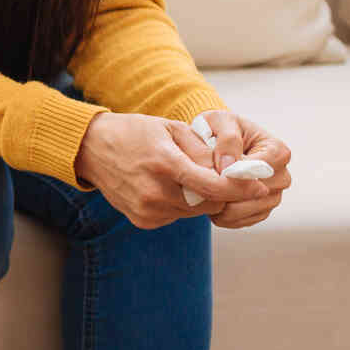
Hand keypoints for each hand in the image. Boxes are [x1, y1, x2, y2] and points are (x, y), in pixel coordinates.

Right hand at [73, 111, 267, 229]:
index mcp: (164, 164)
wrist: (91, 149)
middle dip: (220, 191)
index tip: (259, 186)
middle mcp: (155, 192)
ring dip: (199, 198)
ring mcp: (147, 210)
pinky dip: (180, 204)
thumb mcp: (171, 129)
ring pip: (194, 212)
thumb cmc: (134, 133)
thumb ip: (204, 150)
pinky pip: (176, 216)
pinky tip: (165, 187)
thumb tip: (232, 171)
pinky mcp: (143, 220)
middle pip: (208, 202)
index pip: (213, 186)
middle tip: (219, 176)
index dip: (240, 188)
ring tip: (183, 176)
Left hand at [191, 110, 293, 229]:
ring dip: (226, 206)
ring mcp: (274, 195)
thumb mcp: (219, 122)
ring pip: (251, 209)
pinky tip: (210, 205)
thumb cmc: (218, 128)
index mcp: (277, 150)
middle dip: (229, 191)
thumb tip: (230, 165)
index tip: (213, 171)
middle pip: (258, 192)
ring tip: (204, 194)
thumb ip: (228, 139)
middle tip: (203, 186)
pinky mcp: (261, 210)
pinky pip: (245, 221)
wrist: (213, 142)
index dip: (235, 172)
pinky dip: (226, 217)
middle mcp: (282, 175)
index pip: (260, 169)